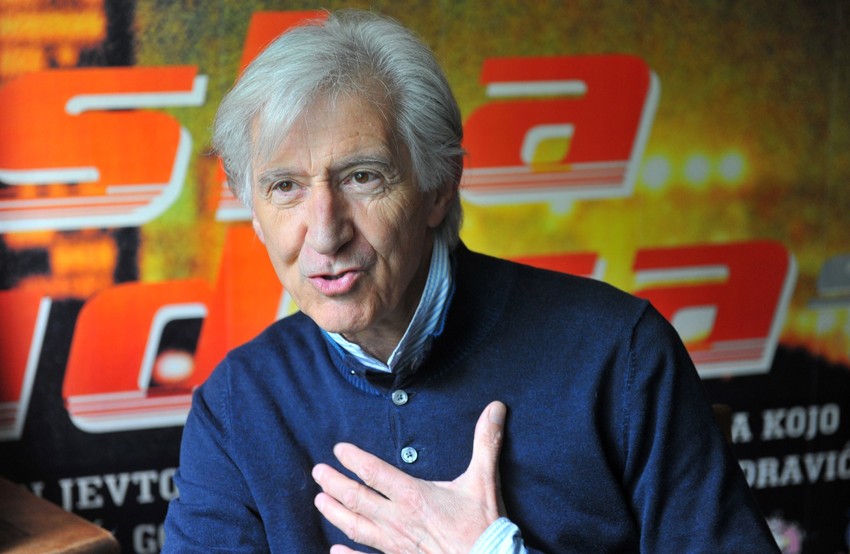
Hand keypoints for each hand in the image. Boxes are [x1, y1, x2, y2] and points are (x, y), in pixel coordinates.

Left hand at [311, 400, 507, 553]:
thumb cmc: (483, 524)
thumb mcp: (484, 479)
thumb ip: (486, 442)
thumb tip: (495, 408)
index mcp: (414, 495)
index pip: (374, 472)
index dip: (353, 459)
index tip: (339, 449)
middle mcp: (398, 519)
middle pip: (356, 498)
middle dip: (334, 483)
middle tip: (317, 472)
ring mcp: (395, 544)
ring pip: (356, 526)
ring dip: (334, 513)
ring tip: (319, 501)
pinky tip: (333, 551)